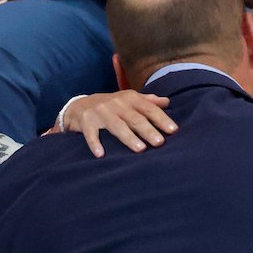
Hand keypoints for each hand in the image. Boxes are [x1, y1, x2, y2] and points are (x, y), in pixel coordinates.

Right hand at [60, 91, 176, 157]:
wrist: (79, 105)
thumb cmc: (112, 106)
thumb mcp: (129, 100)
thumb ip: (148, 101)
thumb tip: (167, 101)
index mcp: (130, 98)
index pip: (149, 109)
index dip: (161, 119)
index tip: (173, 130)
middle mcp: (116, 103)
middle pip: (135, 118)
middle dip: (148, 130)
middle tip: (159, 142)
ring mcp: (100, 112)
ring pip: (116, 126)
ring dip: (128, 137)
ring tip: (140, 149)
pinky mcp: (86, 121)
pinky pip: (91, 133)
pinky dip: (95, 143)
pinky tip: (101, 154)